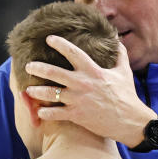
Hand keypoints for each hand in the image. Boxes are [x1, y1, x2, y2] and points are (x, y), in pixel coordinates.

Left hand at [25, 36, 155, 147]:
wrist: (130, 121)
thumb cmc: (127, 95)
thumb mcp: (124, 71)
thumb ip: (119, 53)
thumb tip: (116, 38)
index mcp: (93, 71)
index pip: (73, 52)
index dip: (60, 43)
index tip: (49, 38)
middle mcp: (82, 83)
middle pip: (54, 72)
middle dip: (38, 68)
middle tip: (28, 66)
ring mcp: (78, 100)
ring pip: (50, 94)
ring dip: (36, 92)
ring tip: (27, 90)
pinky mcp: (76, 115)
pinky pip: (55, 113)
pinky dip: (44, 113)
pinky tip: (39, 112)